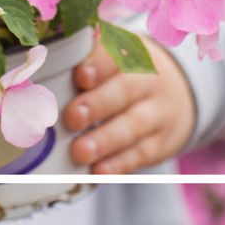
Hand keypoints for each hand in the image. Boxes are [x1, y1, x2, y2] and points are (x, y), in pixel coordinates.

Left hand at [62, 37, 195, 173]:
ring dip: (106, 140)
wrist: (180, 93)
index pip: (117, 54)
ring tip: (80, 151)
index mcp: (132, 53)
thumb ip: (86, 53)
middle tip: (73, 117)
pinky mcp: (159, 143)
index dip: (100, 64)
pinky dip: (119, 164)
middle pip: (127, 90)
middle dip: (99, 104)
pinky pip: (141, 154)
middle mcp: (149, 80)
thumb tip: (44, 53)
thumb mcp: (117, 55)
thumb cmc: (128, 72)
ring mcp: (158, 113)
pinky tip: (98, 171)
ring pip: (134, 125)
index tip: (81, 76)